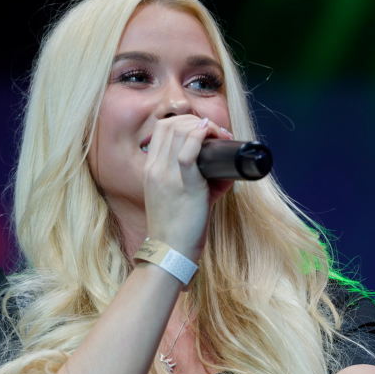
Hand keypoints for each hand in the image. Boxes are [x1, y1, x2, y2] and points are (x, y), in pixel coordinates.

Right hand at [143, 114, 233, 257]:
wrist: (170, 253)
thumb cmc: (177, 229)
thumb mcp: (178, 199)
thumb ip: (196, 181)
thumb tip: (224, 172)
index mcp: (150, 170)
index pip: (161, 129)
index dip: (183, 121)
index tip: (203, 130)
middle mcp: (155, 168)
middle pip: (170, 124)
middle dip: (196, 120)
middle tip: (215, 133)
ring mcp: (167, 176)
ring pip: (179, 131)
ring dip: (203, 126)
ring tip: (218, 135)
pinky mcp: (184, 185)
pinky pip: (190, 151)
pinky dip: (202, 137)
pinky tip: (214, 137)